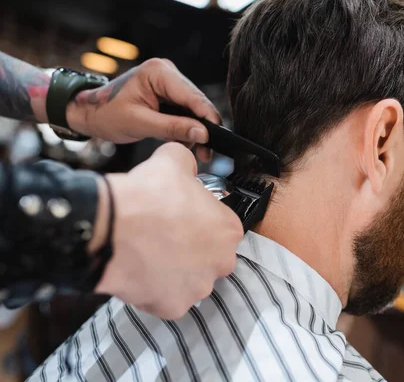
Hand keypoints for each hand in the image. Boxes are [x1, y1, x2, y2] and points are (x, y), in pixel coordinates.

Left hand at [66, 58, 218, 160]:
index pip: (192, 96)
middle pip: (196, 102)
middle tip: (207, 152)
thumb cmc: (107, 114)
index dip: (208, 117)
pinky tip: (185, 141)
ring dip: (195, 130)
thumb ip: (174, 128)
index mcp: (158, 72)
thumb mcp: (141, 124)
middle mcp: (167, 72)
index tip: (218, 136)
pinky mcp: (168, 92)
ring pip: (193, 108)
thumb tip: (202, 134)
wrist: (90, 113)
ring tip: (197, 152)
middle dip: (203, 127)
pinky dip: (186, 127)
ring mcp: (168, 81)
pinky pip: (184, 110)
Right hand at [90, 142, 243, 318]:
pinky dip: (155, 289)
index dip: (200, 222)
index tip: (183, 219)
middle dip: (191, 250)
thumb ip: (188, 162)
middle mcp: (221, 262)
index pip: (221, 228)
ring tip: (150, 254)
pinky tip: (141, 271)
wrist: (111, 227)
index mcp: (229, 230)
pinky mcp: (173, 307)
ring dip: (175, 270)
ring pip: (190, 280)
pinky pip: (167, 299)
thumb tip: (186, 162)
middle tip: (166, 237)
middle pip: (210, 257)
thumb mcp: (174, 160)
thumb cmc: (147, 196)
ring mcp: (198, 288)